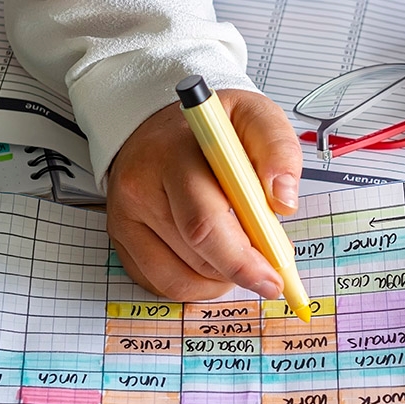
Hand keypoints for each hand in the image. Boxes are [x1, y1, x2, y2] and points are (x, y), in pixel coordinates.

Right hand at [105, 89, 302, 301]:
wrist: (158, 125)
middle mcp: (139, 189)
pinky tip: (211, 261)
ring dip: (220, 279)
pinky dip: (195, 284)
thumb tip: (283, 200)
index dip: (242, 260)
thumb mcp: (253, 117)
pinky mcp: (121, 240)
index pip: (204, 222)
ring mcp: (125, 219)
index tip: (272, 278)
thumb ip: (276, 150)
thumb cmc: (211, 129)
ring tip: (237, 254)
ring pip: (181, 278)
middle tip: (267, 268)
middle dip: (240, 270)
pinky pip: (161, 284)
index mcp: (173, 156)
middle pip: (196, 256)